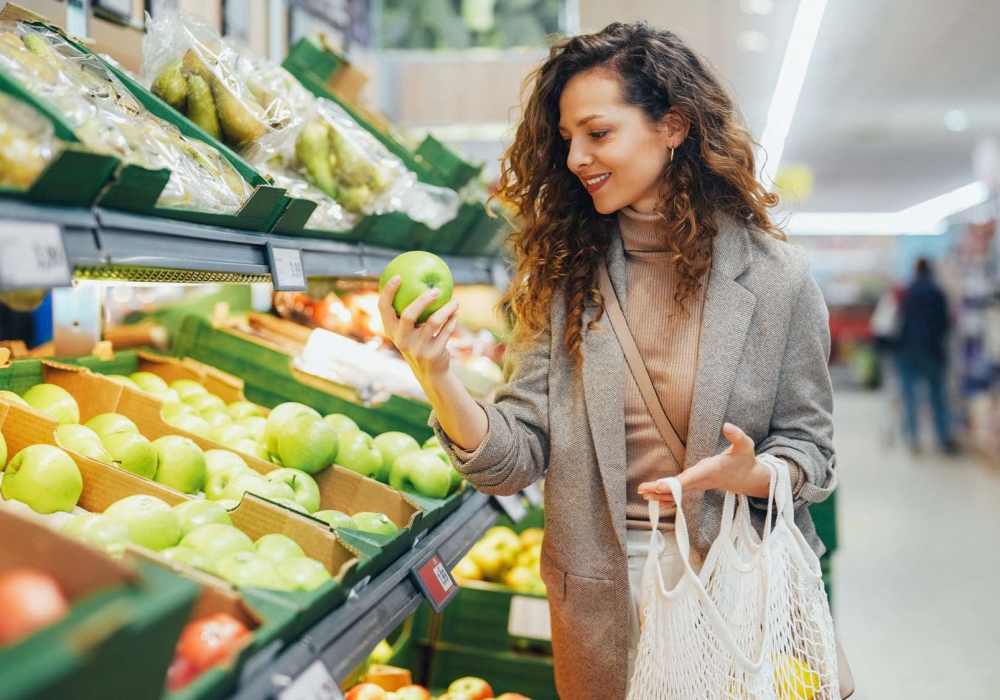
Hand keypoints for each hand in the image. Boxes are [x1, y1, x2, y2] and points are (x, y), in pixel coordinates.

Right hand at [378, 276, 459, 380]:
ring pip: (434, 321)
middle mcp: (402, 340)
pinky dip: (452, 320)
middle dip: (422, 300)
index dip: (388, 291)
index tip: (398, 276)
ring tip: (455, 300)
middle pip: (408, 315)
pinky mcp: (433, 353)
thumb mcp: (410, 330)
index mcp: (391, 330)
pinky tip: (456, 312)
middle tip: (435, 290)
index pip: (384, 308)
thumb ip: (410, 311)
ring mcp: (417, 348)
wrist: (431, 372)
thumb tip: (417, 280)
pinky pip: (446, 331)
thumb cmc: (419, 342)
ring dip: (447, 309)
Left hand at [637, 423, 770, 507]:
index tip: (660, 486)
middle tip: (642, 490)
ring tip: (642, 492)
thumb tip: (727, 426)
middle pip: (679, 488)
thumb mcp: (745, 445)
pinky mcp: (697, 486)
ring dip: (659, 495)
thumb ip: (737, 436)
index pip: (690, 479)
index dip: (675, 484)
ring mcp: (699, 485)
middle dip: (660, 490)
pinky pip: (680, 494)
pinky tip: (653, 498)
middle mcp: (702, 480)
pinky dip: (667, 497)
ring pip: (677, 493)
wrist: (749, 479)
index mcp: (710, 471)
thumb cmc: (745, 460)